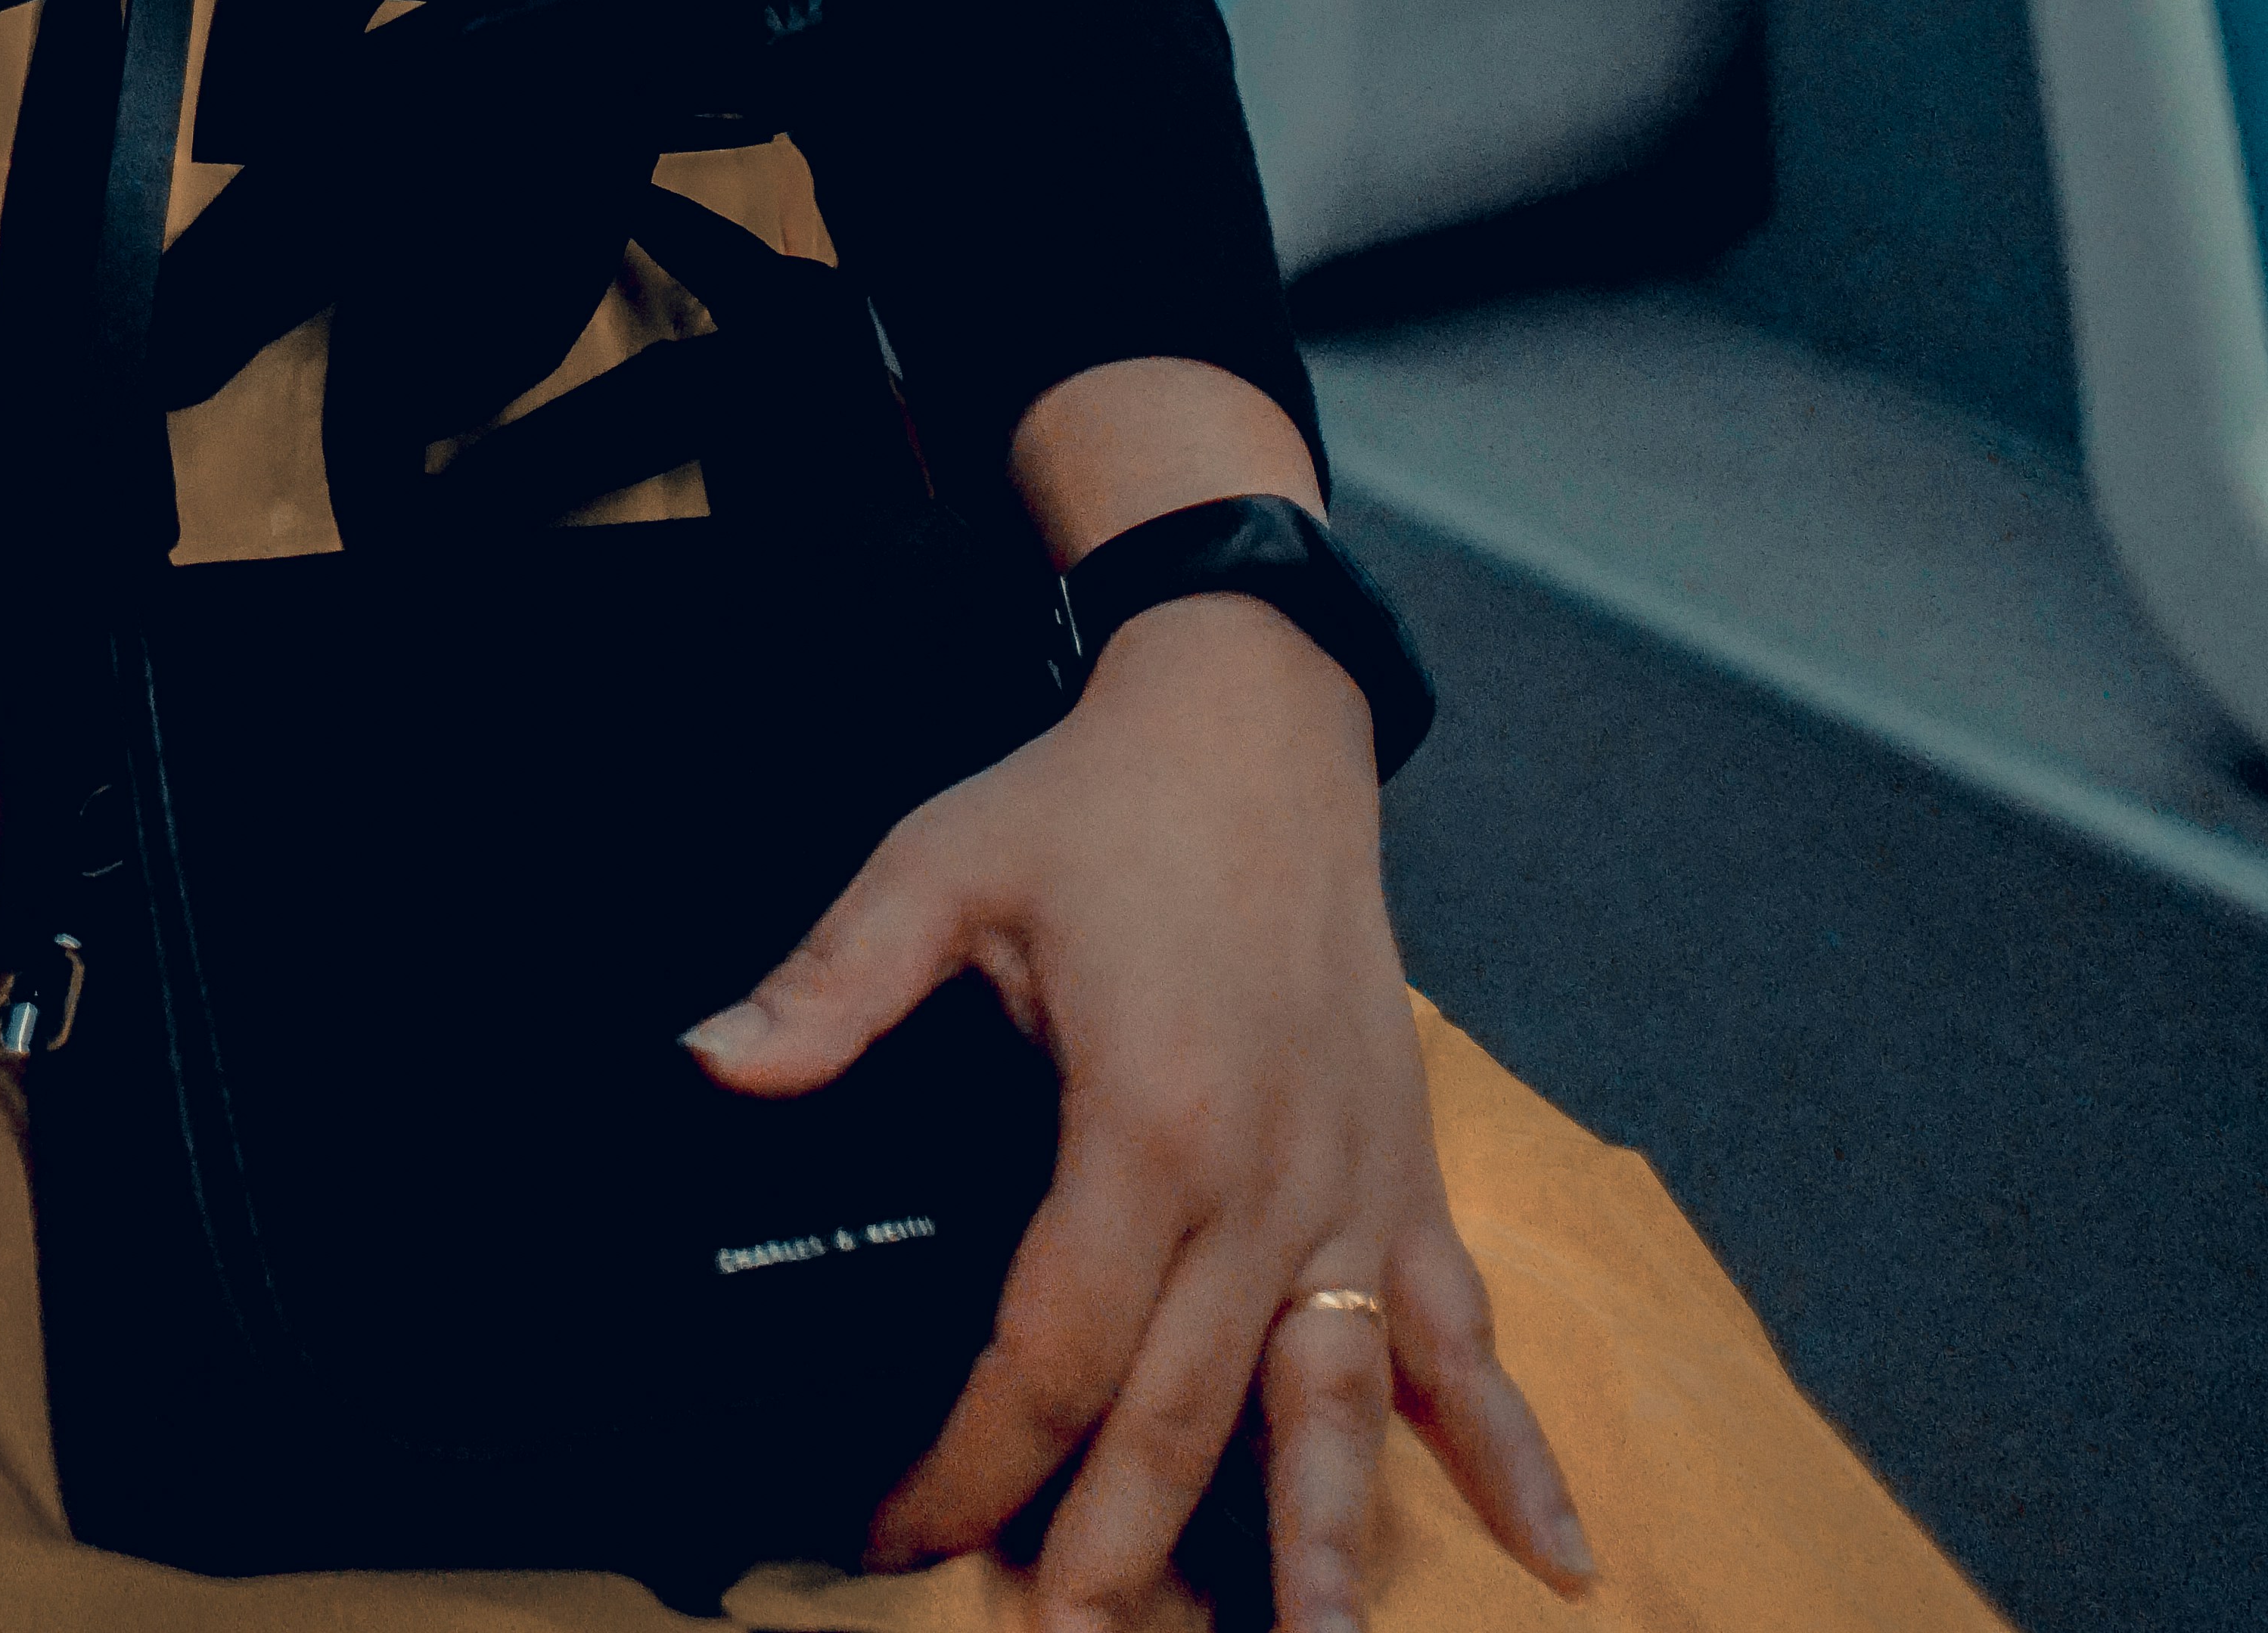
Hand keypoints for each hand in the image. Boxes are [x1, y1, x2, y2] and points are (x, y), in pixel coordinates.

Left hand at [685, 602, 1594, 1628]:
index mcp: (1144, 1123)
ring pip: (1331, 1411)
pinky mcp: (1406, 1176)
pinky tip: (1559, 1558)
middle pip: (1185, 1415)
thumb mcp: (940, 865)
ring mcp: (1350, 1190)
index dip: (972, 1456)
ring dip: (1324, 1555)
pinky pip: (1463, 1336)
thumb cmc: (1097, 803)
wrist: (1254, 718)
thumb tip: (708, 1063)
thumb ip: (830, 983)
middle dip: (1118, 1552)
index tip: (899, 1529)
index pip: (1052, 1347)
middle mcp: (1263, 1183)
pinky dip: (1514, 1449)